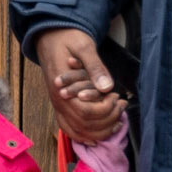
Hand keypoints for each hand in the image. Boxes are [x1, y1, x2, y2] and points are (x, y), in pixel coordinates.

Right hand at [36, 27, 125, 143]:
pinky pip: (70, 128)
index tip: (116, 97)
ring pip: (77, 131)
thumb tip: (107, 87)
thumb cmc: (67, 38)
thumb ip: (95, 67)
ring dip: (99, 130)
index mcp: (61, 87)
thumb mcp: (83, 46)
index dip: (105, 110)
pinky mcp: (61, 105)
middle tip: (121, 106)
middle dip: (107, 120)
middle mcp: (58, 100)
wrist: (50, 36)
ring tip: (118, 119)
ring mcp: (58, 105)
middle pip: (83, 125)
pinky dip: (86, 135)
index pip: (84, 112)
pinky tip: (100, 133)